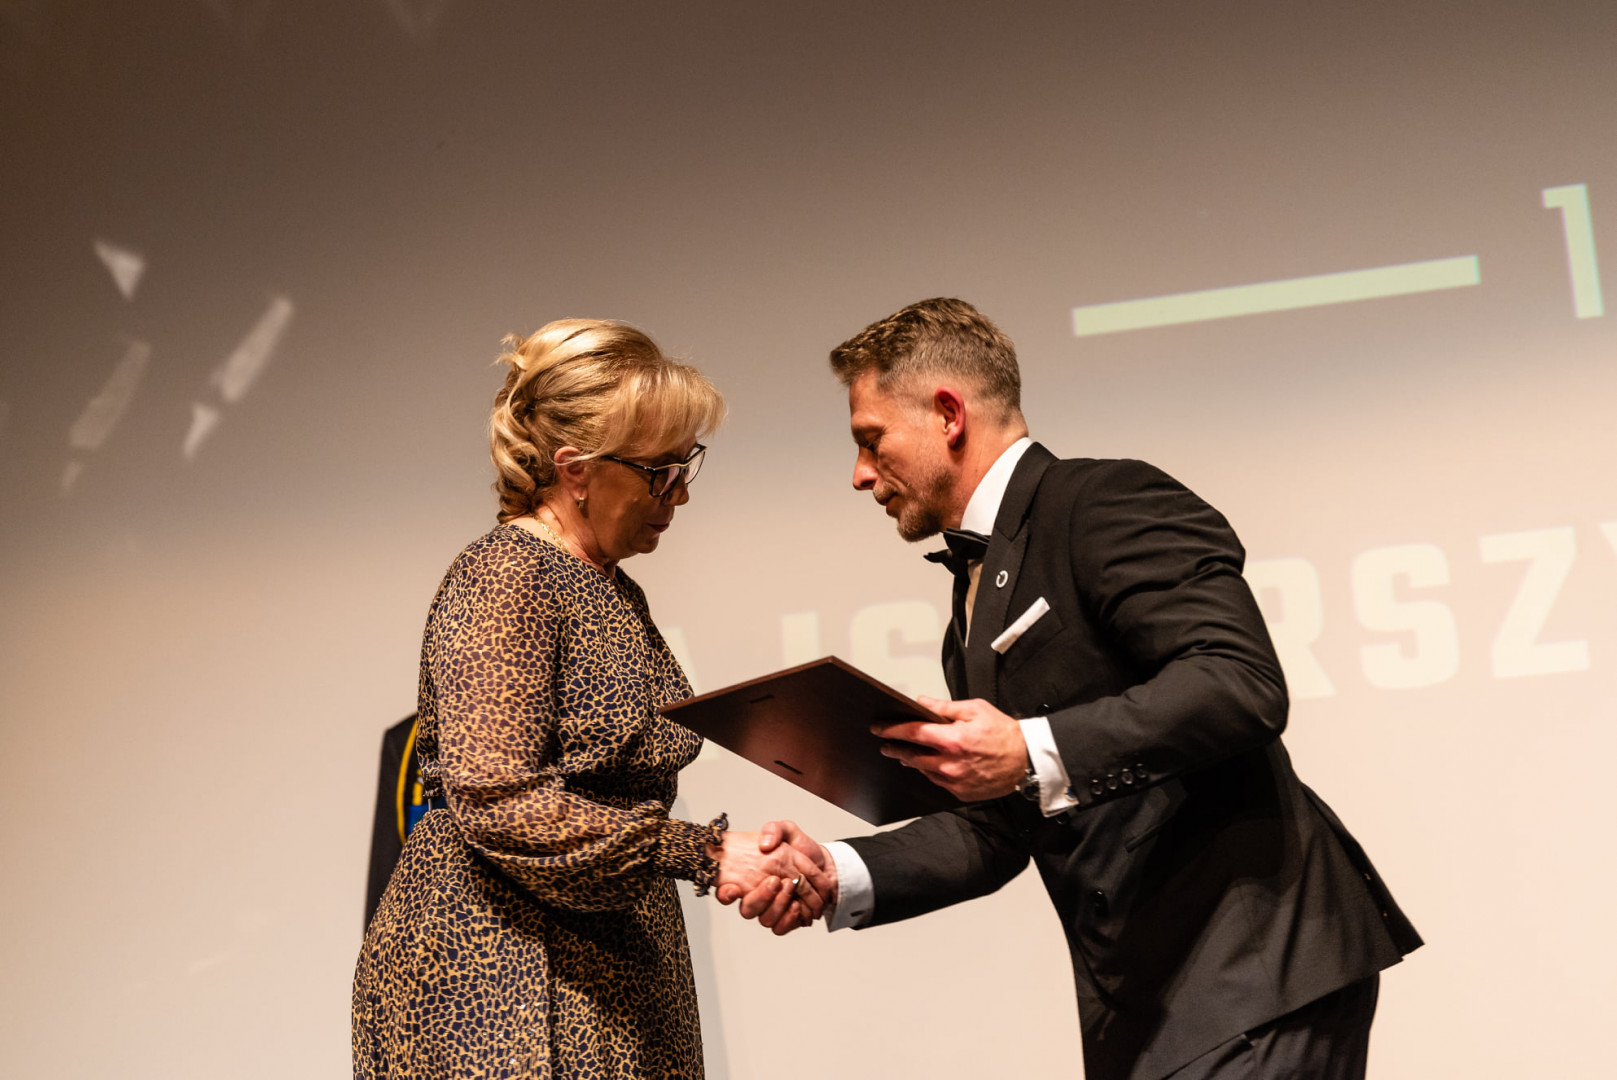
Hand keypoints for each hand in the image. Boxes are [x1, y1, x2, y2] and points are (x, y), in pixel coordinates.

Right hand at [736, 820, 837, 935]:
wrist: (824, 862)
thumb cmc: (801, 847)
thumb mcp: (786, 830)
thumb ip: (774, 830)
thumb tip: (765, 844)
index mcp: (752, 875)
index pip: (730, 891)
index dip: (727, 894)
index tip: (734, 887)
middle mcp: (759, 894)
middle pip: (748, 910)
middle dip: (761, 897)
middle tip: (776, 881)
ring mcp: (772, 908)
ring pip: (766, 920)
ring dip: (778, 906)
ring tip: (790, 888)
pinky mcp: (786, 919)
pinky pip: (781, 928)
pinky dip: (789, 919)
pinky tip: (797, 905)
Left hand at [873, 695, 1026, 800]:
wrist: (1026, 760)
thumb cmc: (1004, 733)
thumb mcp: (975, 710)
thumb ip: (945, 707)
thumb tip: (922, 702)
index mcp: (953, 740)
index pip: (913, 733)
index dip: (893, 730)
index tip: (880, 729)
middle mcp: (950, 763)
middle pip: (912, 756)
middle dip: (896, 749)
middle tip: (886, 744)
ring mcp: (955, 781)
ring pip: (923, 771)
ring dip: (913, 761)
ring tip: (906, 754)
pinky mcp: (961, 793)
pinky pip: (938, 782)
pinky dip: (932, 772)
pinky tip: (932, 765)